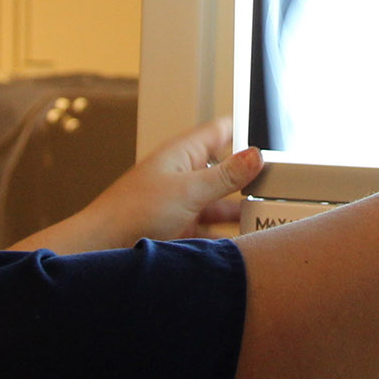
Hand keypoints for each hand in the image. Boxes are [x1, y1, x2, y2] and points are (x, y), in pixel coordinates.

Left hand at [115, 119, 265, 240]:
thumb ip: (225, 175)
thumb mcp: (189, 190)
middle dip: (248, 179)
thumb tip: (255, 155)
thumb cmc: (131, 211)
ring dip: (239, 211)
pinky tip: (243, 241)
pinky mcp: (182, 228)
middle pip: (226, 170)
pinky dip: (227, 234)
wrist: (102, 248)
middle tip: (276, 186)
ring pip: (222, 202)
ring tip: (264, 218)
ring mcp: (183, 202)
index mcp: (183, 153)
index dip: (245, 130)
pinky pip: (213, 228)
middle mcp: (184, 174)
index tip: (272, 141)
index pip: (221, 130)